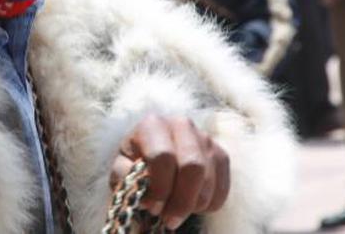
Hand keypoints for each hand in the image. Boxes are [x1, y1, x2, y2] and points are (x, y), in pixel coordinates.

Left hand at [111, 114, 229, 230]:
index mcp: (153, 124)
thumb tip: (143, 190)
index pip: (163, 157)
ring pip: (209, 180)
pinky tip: (191, 204)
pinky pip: (222, 188)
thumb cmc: (136, 162)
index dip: (160, 187)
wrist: (154, 154)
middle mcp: (182, 125)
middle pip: (193, 167)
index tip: (152, 208)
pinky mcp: (221, 155)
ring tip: (176, 211)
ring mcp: (205, 138)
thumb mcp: (122, 166)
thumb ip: (125, 174)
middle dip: (181, 201)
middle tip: (169, 219)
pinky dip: (208, 205)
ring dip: (193, 205)